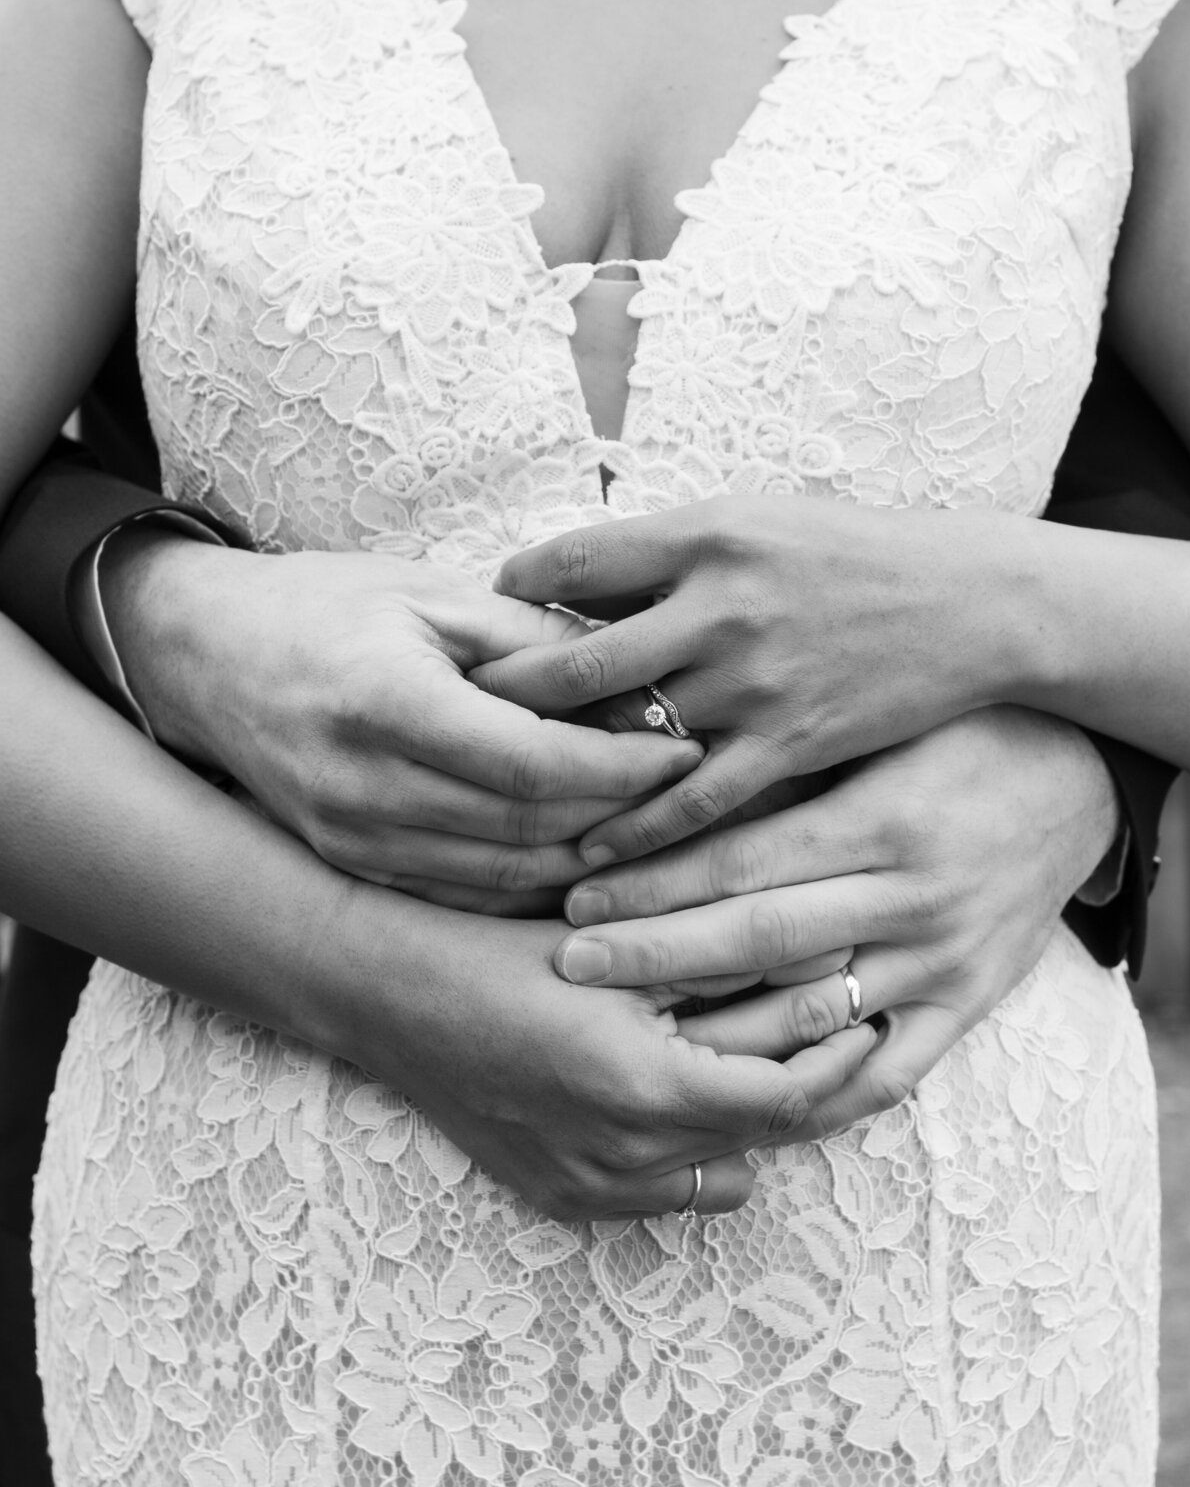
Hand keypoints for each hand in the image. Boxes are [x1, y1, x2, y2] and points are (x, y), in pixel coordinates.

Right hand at [101, 534, 700, 911]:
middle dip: (620, 815)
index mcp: (386, 704)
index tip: (684, 747)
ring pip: (503, 875)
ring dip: (586, 857)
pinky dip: (534, 881)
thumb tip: (635, 678)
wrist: (206, 656)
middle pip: (527, 829)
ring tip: (650, 823)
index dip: (621, 767)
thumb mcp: (428, 593)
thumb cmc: (323, 606)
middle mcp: (364, 788)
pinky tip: (582, 853)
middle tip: (686, 790)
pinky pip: (467, 893)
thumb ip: (532, 637)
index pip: (533, 765)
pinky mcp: (355, 866)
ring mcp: (354, 840)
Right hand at [304, 892, 876, 1221]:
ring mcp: (590, 1187)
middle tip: (837, 1029)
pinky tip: (688, 1095)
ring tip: (760, 1058)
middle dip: (809, 1080)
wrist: (388, 993)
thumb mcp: (620, 945)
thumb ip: (722, 962)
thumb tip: (827, 957)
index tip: (865, 1012)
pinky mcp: (562, 1198)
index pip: (790, 1097)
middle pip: (763, 1137)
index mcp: (646, 1088)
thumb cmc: (499, 947)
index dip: (840, 1058)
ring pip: (723, 1172)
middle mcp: (625, 1158)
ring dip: (752, 1120)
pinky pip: (666, 1196)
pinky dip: (695, 1155)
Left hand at [478, 497, 1036, 860]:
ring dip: (560, 767)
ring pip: (625, 738)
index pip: (573, 560)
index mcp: (709, 534)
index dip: (514, 589)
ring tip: (509, 787)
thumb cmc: (854, 554)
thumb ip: (669, 550)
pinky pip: (692, 801)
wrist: (972, 604)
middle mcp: (723, 606)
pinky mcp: (790, 746)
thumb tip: (572, 579)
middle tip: (464, 716)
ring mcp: (756, 682)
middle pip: (577, 660)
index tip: (487, 617)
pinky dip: (636, 829)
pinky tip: (593, 849)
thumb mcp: (759, 519)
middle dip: (509, 693)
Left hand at [546, 707, 1119, 1136]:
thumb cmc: (960, 734)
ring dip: (712, 1033)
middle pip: (760, 941)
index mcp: (882, 818)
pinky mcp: (967, 1006)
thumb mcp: (878, 726)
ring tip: (628, 1036)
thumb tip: (659, 765)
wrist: (1081, 778)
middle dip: (655, 955)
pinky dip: (812, 1097)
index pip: (744, 861)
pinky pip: (885, 1074)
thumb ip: (785, 758)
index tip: (576, 892)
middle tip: (569, 962)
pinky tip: (735, 1098)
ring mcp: (940, 961)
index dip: (654, 882)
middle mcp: (911, 896)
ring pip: (811, 1017)